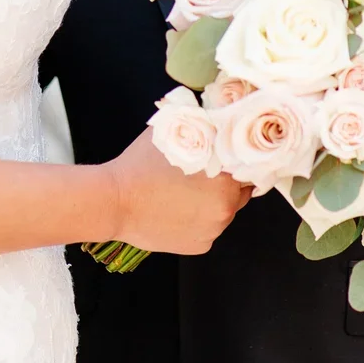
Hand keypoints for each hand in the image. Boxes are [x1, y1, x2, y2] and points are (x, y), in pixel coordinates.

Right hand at [104, 129, 249, 254]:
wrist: (115, 202)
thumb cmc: (142, 165)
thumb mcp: (174, 131)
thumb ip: (202, 125)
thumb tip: (218, 116)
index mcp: (225, 182)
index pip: (248, 169)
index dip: (238, 160)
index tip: (227, 155)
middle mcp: (224, 211)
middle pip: (239, 192)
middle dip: (227, 181)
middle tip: (205, 171)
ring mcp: (211, 232)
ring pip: (223, 211)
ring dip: (213, 201)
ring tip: (185, 189)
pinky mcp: (198, 246)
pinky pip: (207, 228)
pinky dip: (199, 219)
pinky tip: (178, 207)